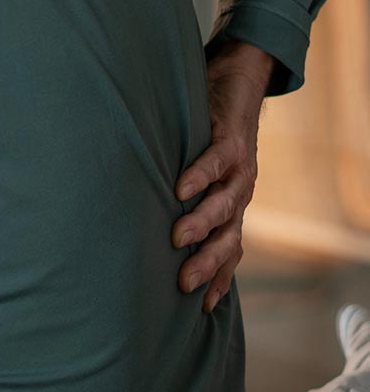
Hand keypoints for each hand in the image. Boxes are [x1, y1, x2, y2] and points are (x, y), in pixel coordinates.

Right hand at [171, 38, 275, 312]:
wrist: (240, 82)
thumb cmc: (211, 131)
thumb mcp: (201, 172)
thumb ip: (185, 199)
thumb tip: (151, 228)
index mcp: (233, 205)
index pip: (230, 251)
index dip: (219, 279)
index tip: (199, 309)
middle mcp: (240, 191)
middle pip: (229, 237)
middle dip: (209, 263)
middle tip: (183, 284)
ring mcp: (238, 166)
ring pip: (225, 204)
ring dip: (203, 223)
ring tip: (179, 238)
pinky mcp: (229, 137)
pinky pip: (214, 160)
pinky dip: (199, 175)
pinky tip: (181, 187)